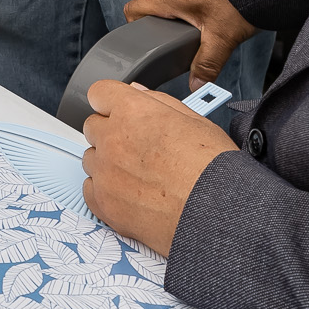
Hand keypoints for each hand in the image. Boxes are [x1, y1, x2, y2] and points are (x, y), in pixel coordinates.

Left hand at [81, 78, 236, 256]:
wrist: (219, 216)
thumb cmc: (215, 171)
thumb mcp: (196, 122)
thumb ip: (159, 102)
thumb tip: (138, 92)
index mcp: (132, 111)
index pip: (99, 94)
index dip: (111, 103)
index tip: (118, 112)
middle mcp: (112, 138)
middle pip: (93, 127)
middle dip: (111, 133)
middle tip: (138, 149)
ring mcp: (105, 171)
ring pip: (91, 158)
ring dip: (108, 163)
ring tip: (141, 177)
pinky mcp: (103, 203)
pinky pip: (90, 189)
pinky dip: (105, 191)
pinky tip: (131, 196)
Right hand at [124, 0, 258, 90]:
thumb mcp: (221, 38)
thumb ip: (206, 64)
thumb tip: (197, 85)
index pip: (134, 10)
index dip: (136, 29)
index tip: (149, 43)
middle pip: (155, 9)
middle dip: (165, 29)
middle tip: (182, 45)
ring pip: (174, 1)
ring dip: (183, 17)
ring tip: (202, 31)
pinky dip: (196, 6)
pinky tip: (215, 16)